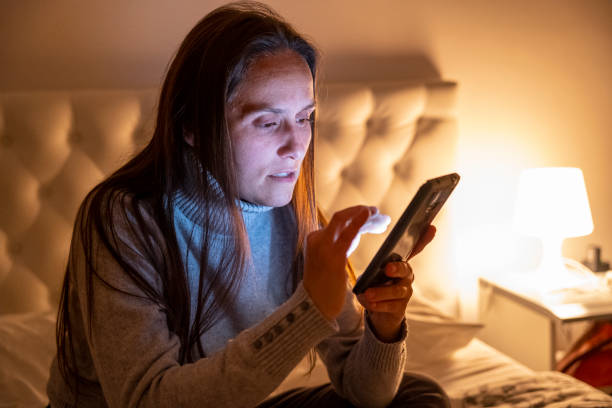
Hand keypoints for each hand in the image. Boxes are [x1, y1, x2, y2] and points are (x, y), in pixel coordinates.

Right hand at [303, 206, 372, 320]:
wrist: (315, 306)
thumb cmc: (325, 285)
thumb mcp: (331, 259)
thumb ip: (340, 244)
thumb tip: (357, 230)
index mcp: (315, 238)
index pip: (338, 221)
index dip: (356, 215)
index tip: (372, 215)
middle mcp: (317, 238)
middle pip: (341, 217)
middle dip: (361, 212)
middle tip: (380, 213)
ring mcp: (323, 246)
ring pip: (344, 219)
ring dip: (364, 214)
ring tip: (381, 217)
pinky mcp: (333, 256)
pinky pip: (349, 233)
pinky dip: (360, 221)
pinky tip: (370, 215)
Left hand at [357, 225, 435, 341]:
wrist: (378, 312)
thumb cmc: (375, 285)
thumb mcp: (372, 273)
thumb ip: (373, 268)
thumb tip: (367, 266)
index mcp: (400, 262)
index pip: (414, 248)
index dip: (424, 239)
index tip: (431, 228)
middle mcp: (406, 275)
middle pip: (405, 269)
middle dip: (397, 268)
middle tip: (387, 268)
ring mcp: (405, 292)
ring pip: (397, 291)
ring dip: (381, 292)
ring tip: (368, 293)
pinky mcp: (400, 308)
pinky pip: (391, 306)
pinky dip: (378, 305)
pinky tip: (370, 303)